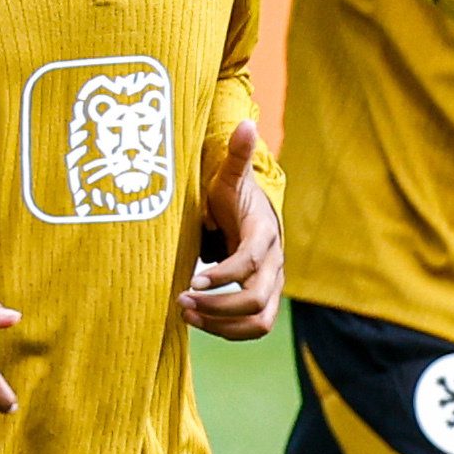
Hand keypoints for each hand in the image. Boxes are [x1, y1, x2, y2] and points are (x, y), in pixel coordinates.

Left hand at [183, 117, 283, 337]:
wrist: (253, 214)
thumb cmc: (233, 196)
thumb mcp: (230, 176)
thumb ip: (237, 155)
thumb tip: (246, 123)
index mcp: (263, 234)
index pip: (249, 262)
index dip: (222, 275)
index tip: (190, 280)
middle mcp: (274, 264)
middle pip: (256, 299)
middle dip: (217, 306)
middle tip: (180, 300)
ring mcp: (272, 286)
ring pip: (259, 321)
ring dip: (222, 324)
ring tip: (185, 314)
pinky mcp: (264, 300)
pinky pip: (253, 328)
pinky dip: (226, 330)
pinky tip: (195, 320)